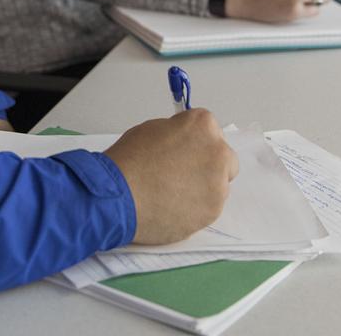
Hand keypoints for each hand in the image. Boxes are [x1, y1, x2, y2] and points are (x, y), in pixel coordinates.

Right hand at [104, 110, 238, 244]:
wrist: (117, 196)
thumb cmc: (129, 161)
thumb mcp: (152, 129)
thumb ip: (178, 133)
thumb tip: (185, 143)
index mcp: (203, 127)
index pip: (208, 127)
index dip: (192, 138)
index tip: (181, 147)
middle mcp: (218, 154)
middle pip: (223, 157)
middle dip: (208, 163)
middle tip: (182, 172)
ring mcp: (218, 186)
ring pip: (217, 185)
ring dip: (201, 187)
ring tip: (171, 193)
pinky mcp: (212, 212)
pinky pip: (208, 207)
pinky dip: (194, 207)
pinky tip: (171, 206)